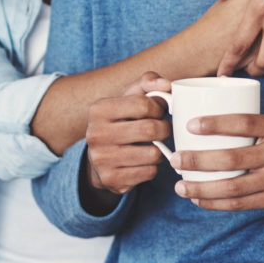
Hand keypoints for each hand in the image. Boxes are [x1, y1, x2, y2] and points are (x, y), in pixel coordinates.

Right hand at [84, 72, 171, 198]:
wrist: (99, 158)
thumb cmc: (120, 121)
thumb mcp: (127, 98)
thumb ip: (147, 83)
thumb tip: (167, 85)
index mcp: (99, 109)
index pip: (143, 104)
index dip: (158, 107)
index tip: (159, 111)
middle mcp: (96, 134)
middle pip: (149, 129)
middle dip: (165, 129)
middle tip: (164, 130)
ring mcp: (102, 159)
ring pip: (152, 154)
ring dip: (160, 150)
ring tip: (154, 146)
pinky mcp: (112, 179)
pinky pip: (149, 172)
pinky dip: (153, 167)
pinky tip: (144, 161)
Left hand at [169, 112, 263, 214]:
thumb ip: (254, 126)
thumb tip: (210, 119)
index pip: (244, 122)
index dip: (216, 123)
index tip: (191, 125)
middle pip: (232, 158)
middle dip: (198, 160)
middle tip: (175, 159)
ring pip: (233, 187)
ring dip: (202, 188)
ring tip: (180, 186)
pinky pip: (240, 204)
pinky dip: (216, 203)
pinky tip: (199, 199)